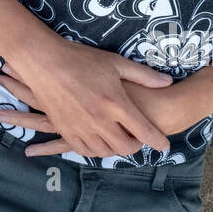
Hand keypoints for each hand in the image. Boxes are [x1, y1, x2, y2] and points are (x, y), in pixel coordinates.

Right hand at [0, 42, 181, 157]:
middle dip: (136, 146)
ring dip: (115, 148)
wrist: (44, 61)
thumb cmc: (81, 59)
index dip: (158, 142)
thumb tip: (168, 82)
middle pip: (126, 147)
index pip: (144, 131)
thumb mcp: (115, 63)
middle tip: (137, 138)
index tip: (164, 146)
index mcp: (115, 102)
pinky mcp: (65, 130)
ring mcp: (81, 127)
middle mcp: (100, 119)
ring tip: (118, 139)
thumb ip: (143, 76)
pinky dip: (95, 149)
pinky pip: (84, 150)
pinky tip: (99, 141)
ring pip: (105, 152)